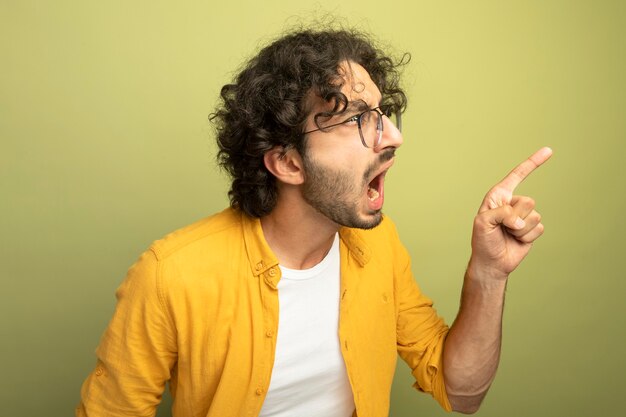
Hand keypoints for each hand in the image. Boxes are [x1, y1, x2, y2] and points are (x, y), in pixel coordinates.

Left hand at [469, 147, 552, 280]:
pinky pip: (539, 228)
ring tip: (507, 235)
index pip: (517, 175)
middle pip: (528, 201)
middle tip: (502, 228)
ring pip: (534, 216)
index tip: (548, 150)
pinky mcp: (532, 228)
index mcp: (498, 196)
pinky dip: (527, 237)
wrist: (492, 262)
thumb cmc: (483, 241)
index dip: (533, 162)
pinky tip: (517, 240)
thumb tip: (519, 220)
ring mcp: (523, 215)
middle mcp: (512, 203)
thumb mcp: (483, 223)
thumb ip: (500, 214)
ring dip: (520, 230)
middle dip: (514, 218)